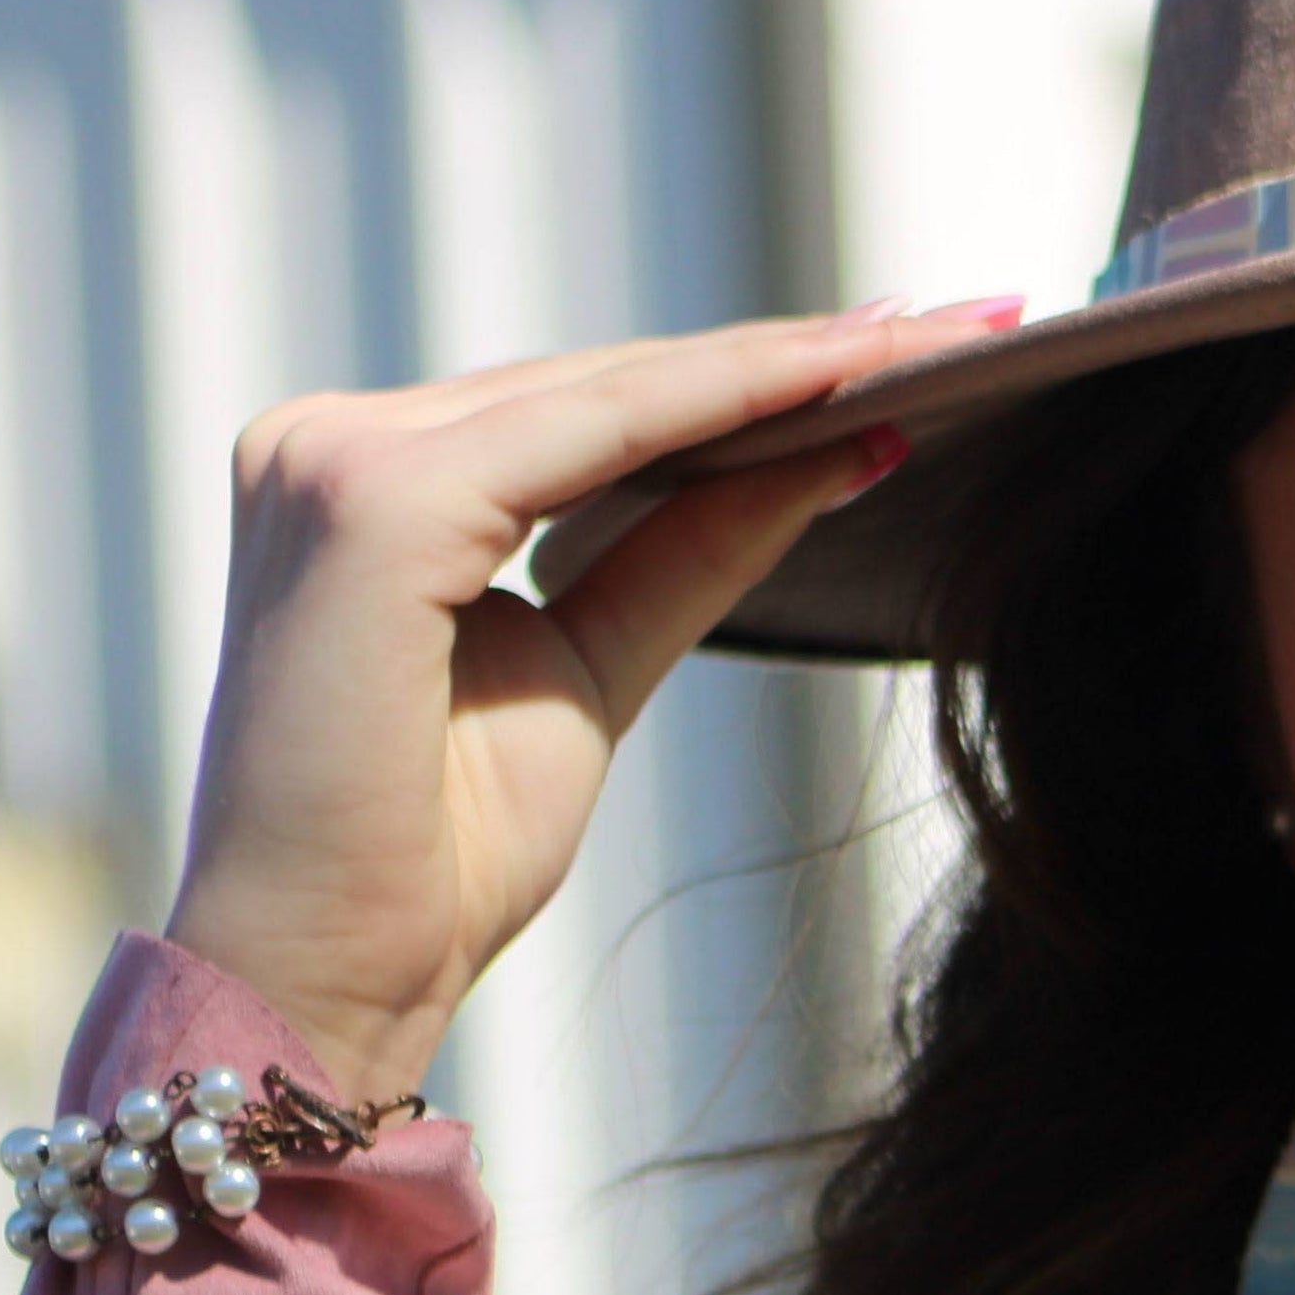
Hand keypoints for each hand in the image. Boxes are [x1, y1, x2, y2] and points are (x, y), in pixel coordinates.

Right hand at [162, 300, 1017, 1098]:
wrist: (330, 976)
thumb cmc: (434, 854)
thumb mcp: (596, 665)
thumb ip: (692, 550)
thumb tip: (840, 446)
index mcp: (367, 481)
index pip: (590, 406)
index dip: (753, 376)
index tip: (910, 350)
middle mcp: (328, 442)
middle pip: (610, 380)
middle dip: (796, 353)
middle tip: (966, 318)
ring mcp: (335, 457)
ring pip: (613, 388)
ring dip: (787, 362)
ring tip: (934, 339)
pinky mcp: (373, 499)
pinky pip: (592, 433)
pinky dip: (726, 402)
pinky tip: (844, 385)